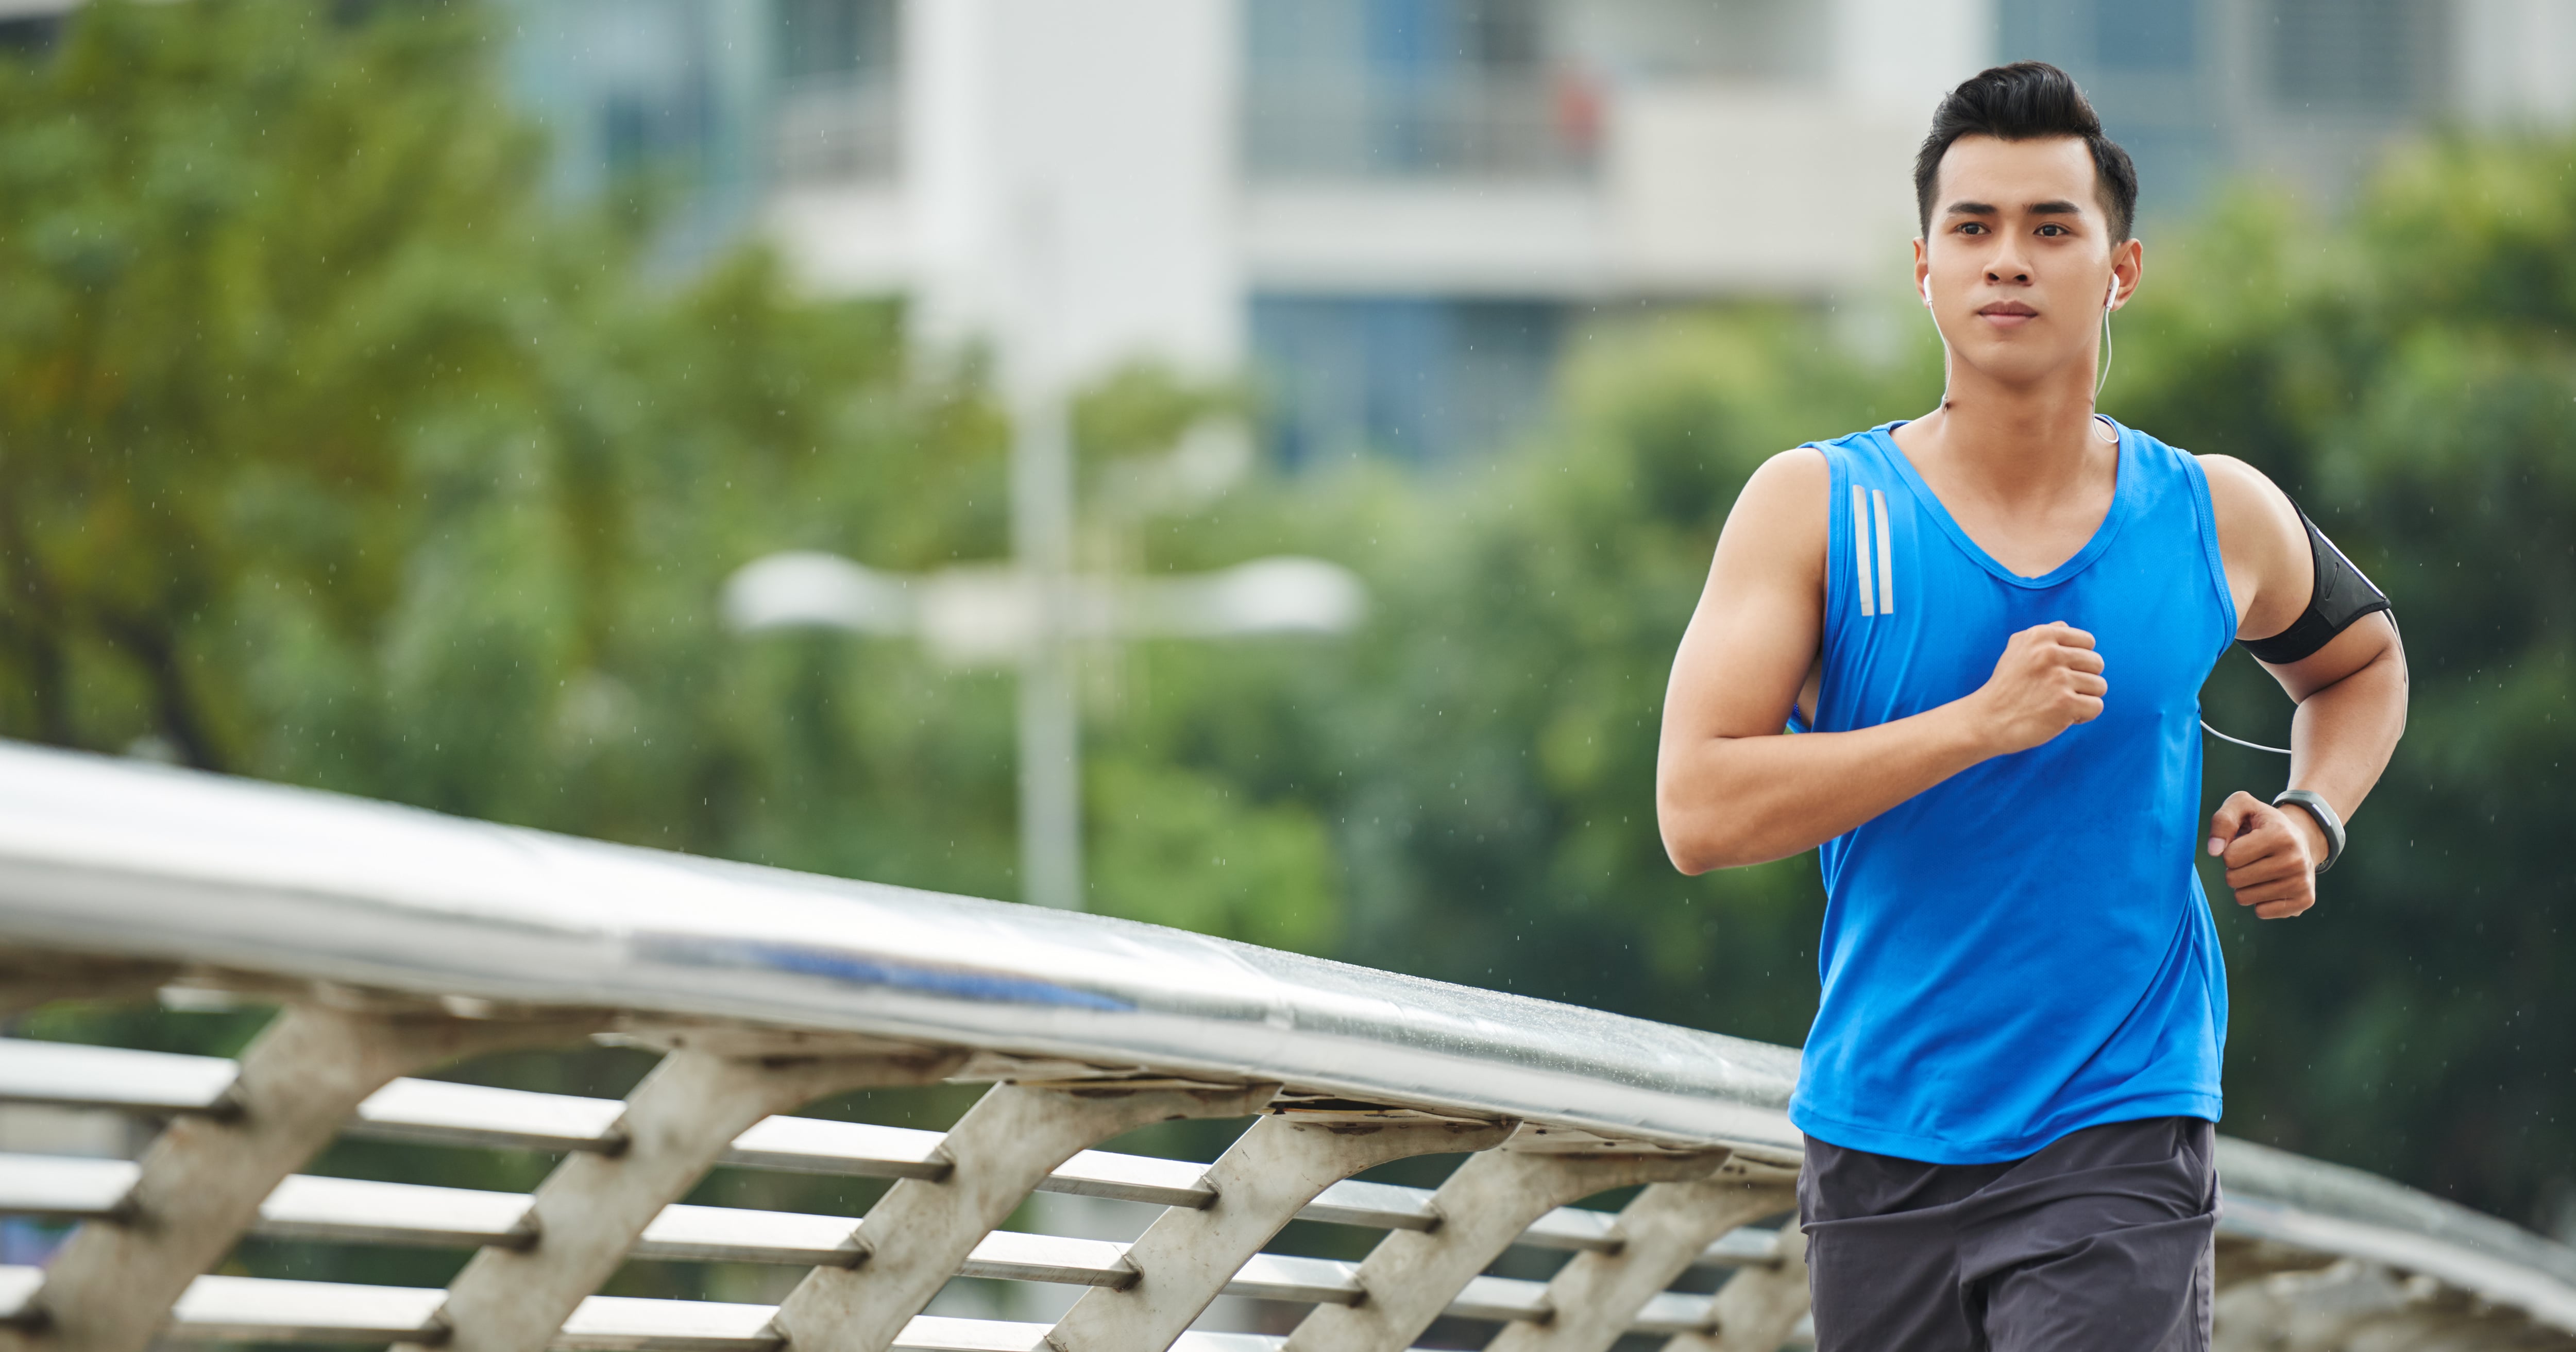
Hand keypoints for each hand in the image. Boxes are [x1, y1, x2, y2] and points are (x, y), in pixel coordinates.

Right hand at [1969, 622, 2106, 754]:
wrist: (1987, 721)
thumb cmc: (2005, 687)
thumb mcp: (2016, 649)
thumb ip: (2043, 634)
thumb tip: (2067, 627)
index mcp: (2040, 635)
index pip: (2087, 641)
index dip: (2078, 660)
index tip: (2060, 672)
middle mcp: (2050, 653)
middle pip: (2097, 663)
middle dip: (2083, 679)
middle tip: (2059, 691)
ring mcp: (2058, 679)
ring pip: (2099, 685)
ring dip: (2083, 698)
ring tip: (2059, 704)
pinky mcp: (2065, 704)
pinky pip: (2096, 706)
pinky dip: (2083, 716)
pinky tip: (2061, 717)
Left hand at [2207, 791, 2321, 918]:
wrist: (2302, 838)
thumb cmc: (2263, 822)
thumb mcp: (2242, 806)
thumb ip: (2222, 821)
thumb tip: (2214, 851)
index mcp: (2280, 835)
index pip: (2229, 857)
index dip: (2229, 851)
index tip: (2244, 843)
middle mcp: (2296, 860)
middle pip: (2234, 880)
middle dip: (2234, 869)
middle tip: (2252, 858)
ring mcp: (2302, 882)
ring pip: (2244, 898)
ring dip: (2245, 885)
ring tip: (2262, 869)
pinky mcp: (2305, 900)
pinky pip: (2261, 912)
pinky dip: (2259, 900)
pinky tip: (2272, 884)